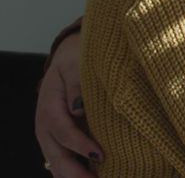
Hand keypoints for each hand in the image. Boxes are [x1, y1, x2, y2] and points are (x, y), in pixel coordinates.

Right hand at [35, 31, 101, 176]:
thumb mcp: (75, 65)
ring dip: (74, 176)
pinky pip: (65, 161)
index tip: (100, 155)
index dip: (80, 145)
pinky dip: (75, 172)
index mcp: (49, 107)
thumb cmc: (76, 60)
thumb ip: (77, 85)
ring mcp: (52, 137)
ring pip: (58, 164)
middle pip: (57, 156)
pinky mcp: (60, 141)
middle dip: (75, 174)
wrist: (68, 58)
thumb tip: (78, 108)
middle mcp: (46, 127)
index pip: (63, 130)